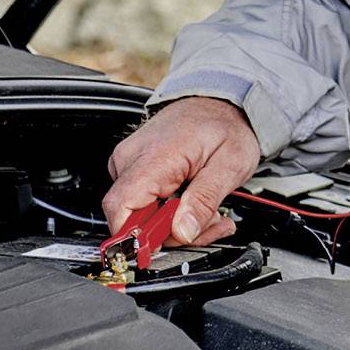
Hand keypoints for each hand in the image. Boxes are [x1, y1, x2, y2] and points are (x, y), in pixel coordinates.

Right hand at [103, 95, 260, 245]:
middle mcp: (131, 158)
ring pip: (140, 216)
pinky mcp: (134, 169)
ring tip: (208, 211)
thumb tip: (183, 233)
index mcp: (154, 157)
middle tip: (210, 223)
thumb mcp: (229, 165)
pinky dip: (170, 213)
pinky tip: (194, 203)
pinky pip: (143, 204)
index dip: (135, 238)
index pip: (120, 208)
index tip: (163, 248)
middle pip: (133, 219)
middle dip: (173, 233)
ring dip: (176, 224)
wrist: (220, 101)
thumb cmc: (225, 125)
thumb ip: (204, 201)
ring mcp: (129, 163)